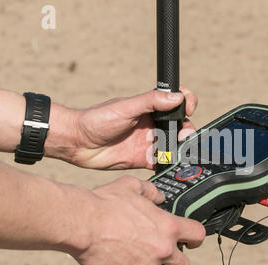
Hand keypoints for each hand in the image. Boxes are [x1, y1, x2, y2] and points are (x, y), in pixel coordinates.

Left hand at [68, 87, 197, 169]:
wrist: (79, 144)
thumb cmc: (97, 119)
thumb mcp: (126, 107)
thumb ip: (151, 101)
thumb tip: (177, 97)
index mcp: (150, 108)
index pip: (175, 102)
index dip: (186, 103)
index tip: (188, 108)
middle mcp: (152, 124)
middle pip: (180, 125)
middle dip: (187, 130)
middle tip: (184, 135)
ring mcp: (149, 142)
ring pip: (174, 144)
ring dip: (181, 147)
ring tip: (179, 150)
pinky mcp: (144, 159)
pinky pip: (163, 162)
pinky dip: (170, 163)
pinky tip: (172, 163)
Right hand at [72, 175, 205, 264]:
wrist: (82, 223)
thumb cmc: (105, 203)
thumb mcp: (132, 186)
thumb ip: (151, 191)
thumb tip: (158, 196)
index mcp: (167, 227)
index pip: (198, 236)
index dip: (196, 239)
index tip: (191, 241)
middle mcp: (161, 249)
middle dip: (176, 261)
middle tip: (165, 254)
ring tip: (141, 258)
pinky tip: (121, 258)